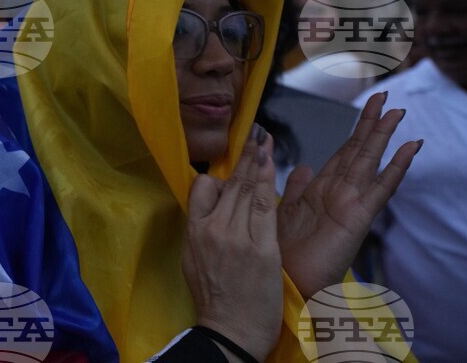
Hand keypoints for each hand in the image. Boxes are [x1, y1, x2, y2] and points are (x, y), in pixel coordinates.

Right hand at [182, 125, 282, 361]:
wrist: (230, 332)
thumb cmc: (215, 300)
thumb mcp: (195, 261)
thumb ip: (204, 232)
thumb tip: (212, 210)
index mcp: (194, 233)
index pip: (201, 189)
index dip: (218, 174)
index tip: (230, 164)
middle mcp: (213, 230)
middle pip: (229, 185)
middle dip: (243, 157)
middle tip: (253, 134)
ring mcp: (237, 237)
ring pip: (248, 190)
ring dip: (257, 162)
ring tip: (263, 140)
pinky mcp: (262, 248)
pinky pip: (267, 208)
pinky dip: (269, 184)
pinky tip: (272, 166)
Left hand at [277, 92, 420, 299]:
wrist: (284, 283)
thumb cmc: (283, 251)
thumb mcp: (287, 210)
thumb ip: (297, 187)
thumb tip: (303, 166)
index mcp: (323, 190)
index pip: (344, 152)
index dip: (356, 129)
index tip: (369, 103)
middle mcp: (339, 193)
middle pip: (358, 150)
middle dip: (371, 123)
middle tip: (384, 95)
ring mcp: (350, 204)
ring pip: (369, 162)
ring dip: (382, 136)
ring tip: (397, 112)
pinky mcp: (357, 219)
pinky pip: (380, 188)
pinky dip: (396, 167)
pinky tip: (410, 148)